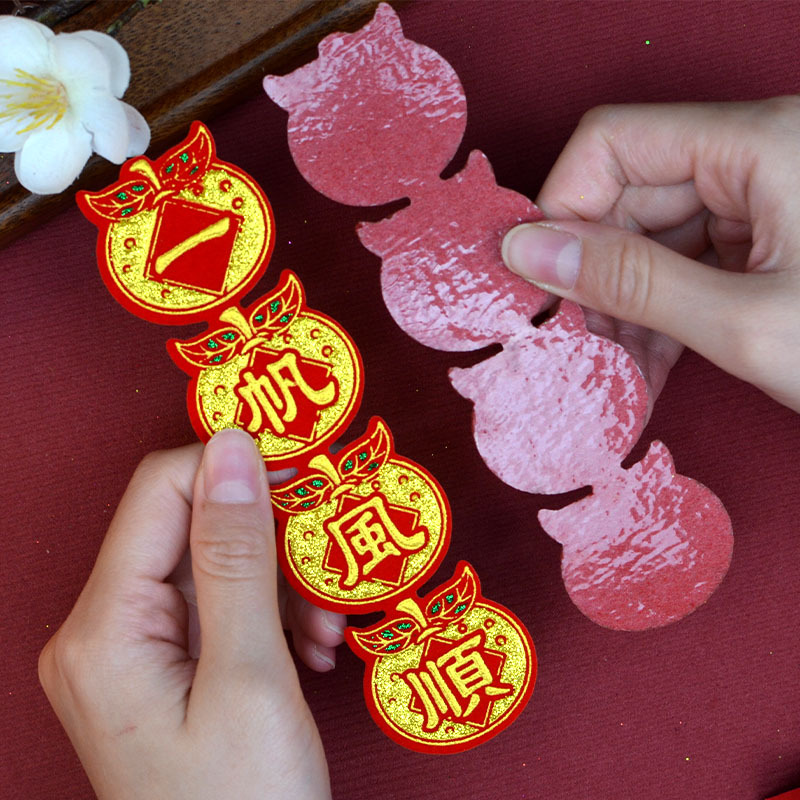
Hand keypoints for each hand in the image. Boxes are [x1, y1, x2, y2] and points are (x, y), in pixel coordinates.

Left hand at [38, 430, 338, 799]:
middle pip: (190, 529)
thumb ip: (237, 555)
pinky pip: (215, 610)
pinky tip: (307, 647)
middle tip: (329, 569)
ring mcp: (129, 654)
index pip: (162, 490)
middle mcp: (101, 633)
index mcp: (105, 629)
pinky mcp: (160, 670)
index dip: (235, 471)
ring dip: (279, 585)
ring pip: (212, 567)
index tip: (308, 480)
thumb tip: (234, 447)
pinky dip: (268, 617)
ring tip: (324, 630)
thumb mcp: (250, 677)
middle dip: (269, 542)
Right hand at [501, 97, 799, 412]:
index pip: (614, 142)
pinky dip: (662, 314)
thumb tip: (530, 253)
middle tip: (574, 345)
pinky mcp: (771, 238)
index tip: (537, 281)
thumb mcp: (747, 323)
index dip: (563, 208)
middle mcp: (760, 156)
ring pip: (654, 237)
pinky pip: (689, 263)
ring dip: (625, 305)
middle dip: (594, 276)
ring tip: (615, 370)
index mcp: (761, 144)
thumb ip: (630, 283)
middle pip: (630, 196)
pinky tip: (648, 365)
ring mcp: (767, 199)